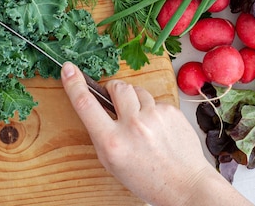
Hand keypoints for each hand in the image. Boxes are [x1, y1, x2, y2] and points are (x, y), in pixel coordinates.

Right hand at [60, 62, 252, 205]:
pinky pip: (155, 100)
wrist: (186, 184)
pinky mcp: (171, 111)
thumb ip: (101, 134)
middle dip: (113, 91)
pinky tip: (158, 128)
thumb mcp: (112, 162)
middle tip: (118, 104)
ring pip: (137, 91)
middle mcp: (133, 126)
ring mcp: (155, 116)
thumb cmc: (146, 178)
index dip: (74, 84)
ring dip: (135, 101)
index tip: (68, 69)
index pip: (86, 105)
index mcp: (112, 142)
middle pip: (116, 87)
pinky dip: (153, 110)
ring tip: (142, 123)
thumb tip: (94, 106)